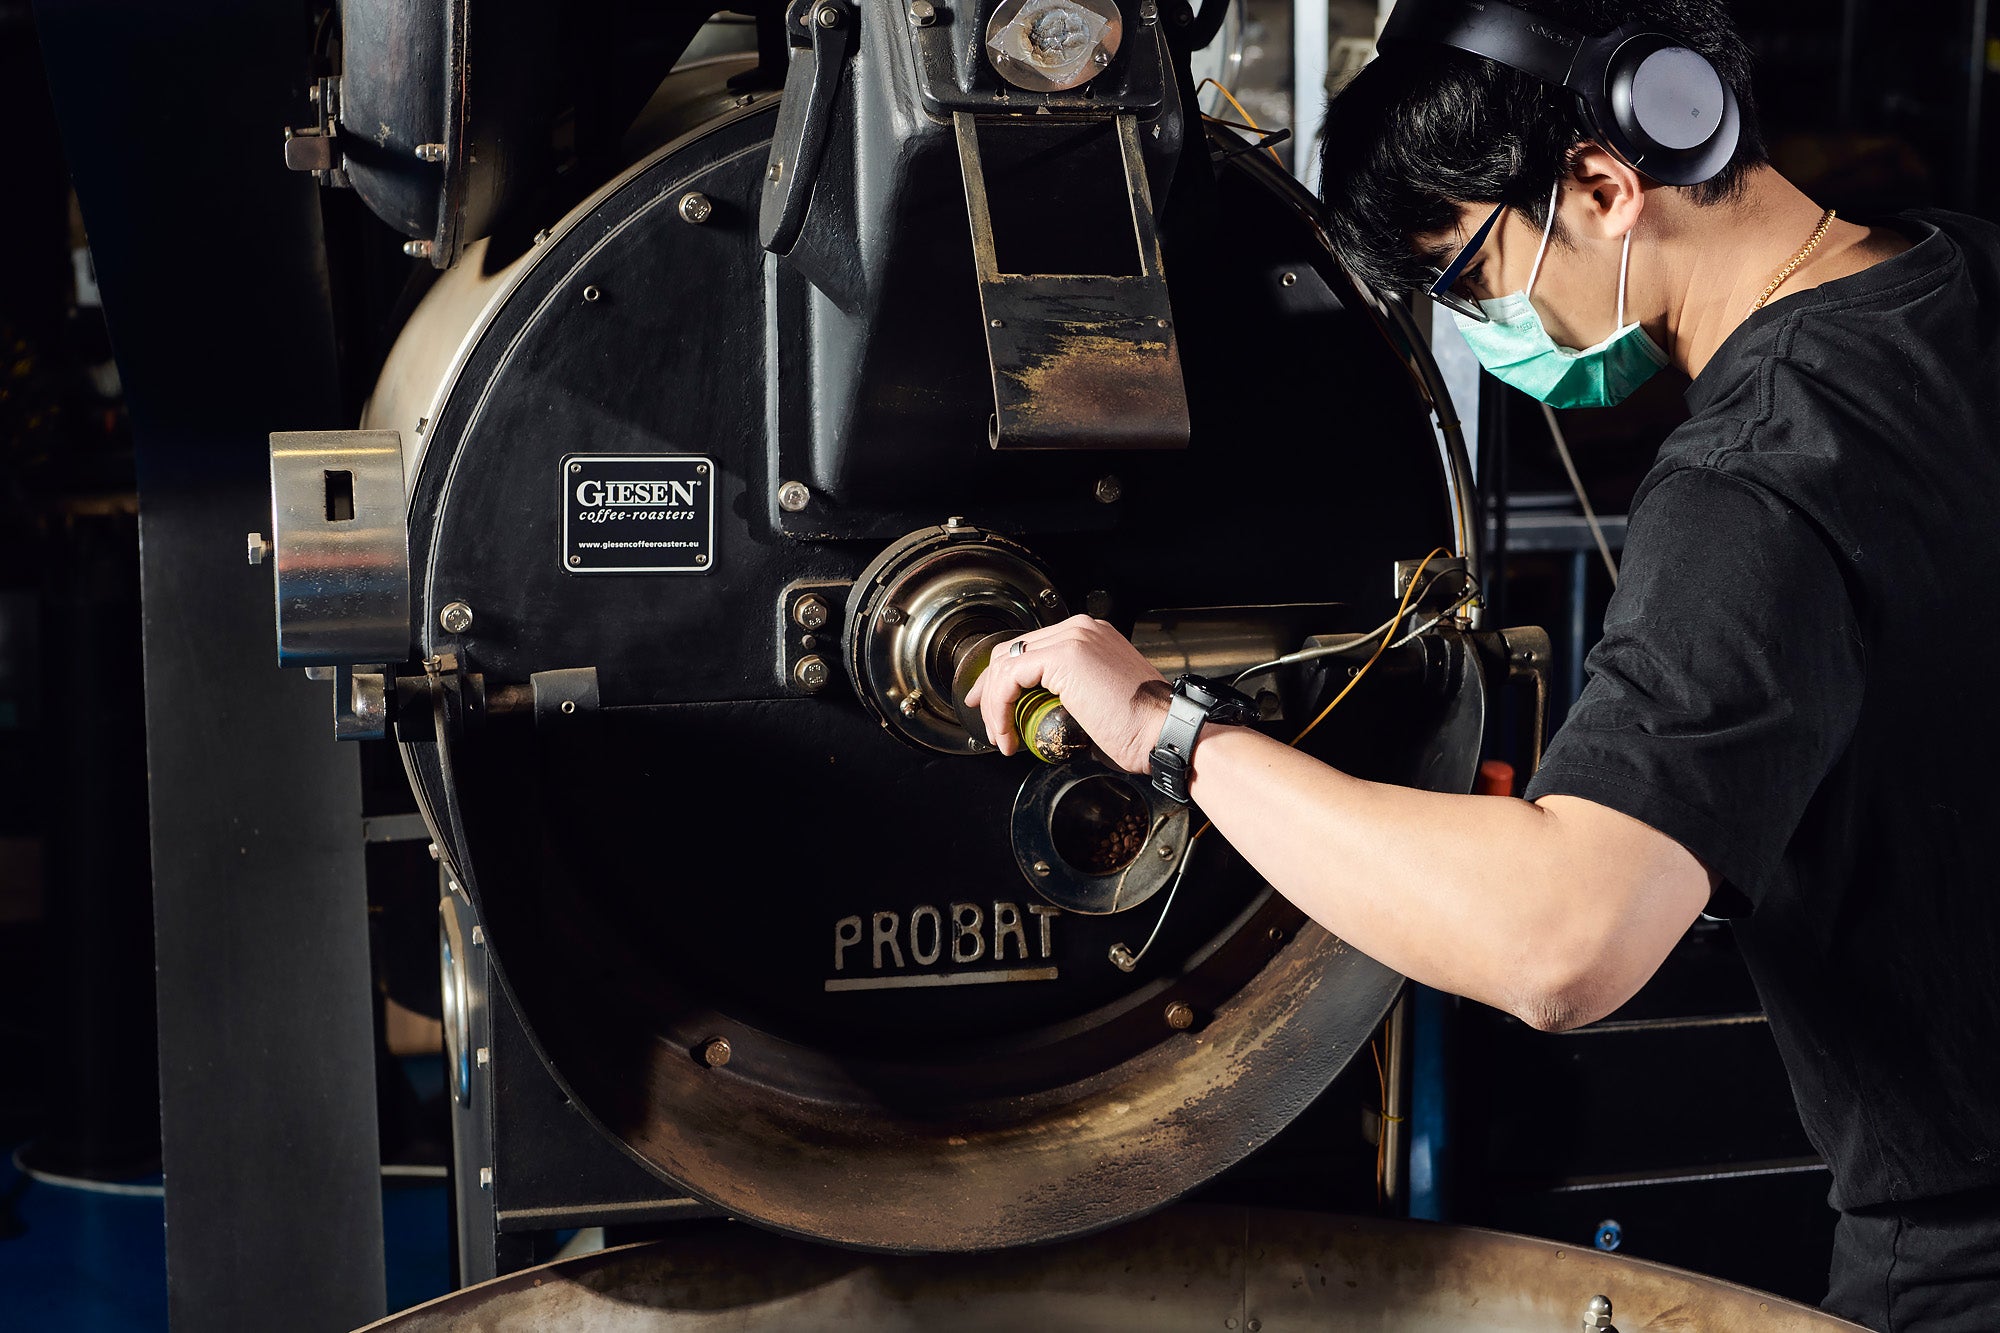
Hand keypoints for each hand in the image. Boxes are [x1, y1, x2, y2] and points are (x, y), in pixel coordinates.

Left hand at [962, 615, 1171, 773]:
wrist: (1165, 732)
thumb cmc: (1142, 727)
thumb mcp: (1100, 701)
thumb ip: (1071, 694)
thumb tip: (1045, 713)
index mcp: (1091, 636)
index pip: (1033, 648)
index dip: (1004, 676)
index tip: (993, 703)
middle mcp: (1081, 629)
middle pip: (1014, 650)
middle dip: (991, 688)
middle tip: (989, 721)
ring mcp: (1073, 638)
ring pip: (1007, 664)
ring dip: (995, 705)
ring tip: (1003, 736)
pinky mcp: (1063, 656)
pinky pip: (1010, 679)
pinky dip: (1000, 708)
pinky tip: (1008, 733)